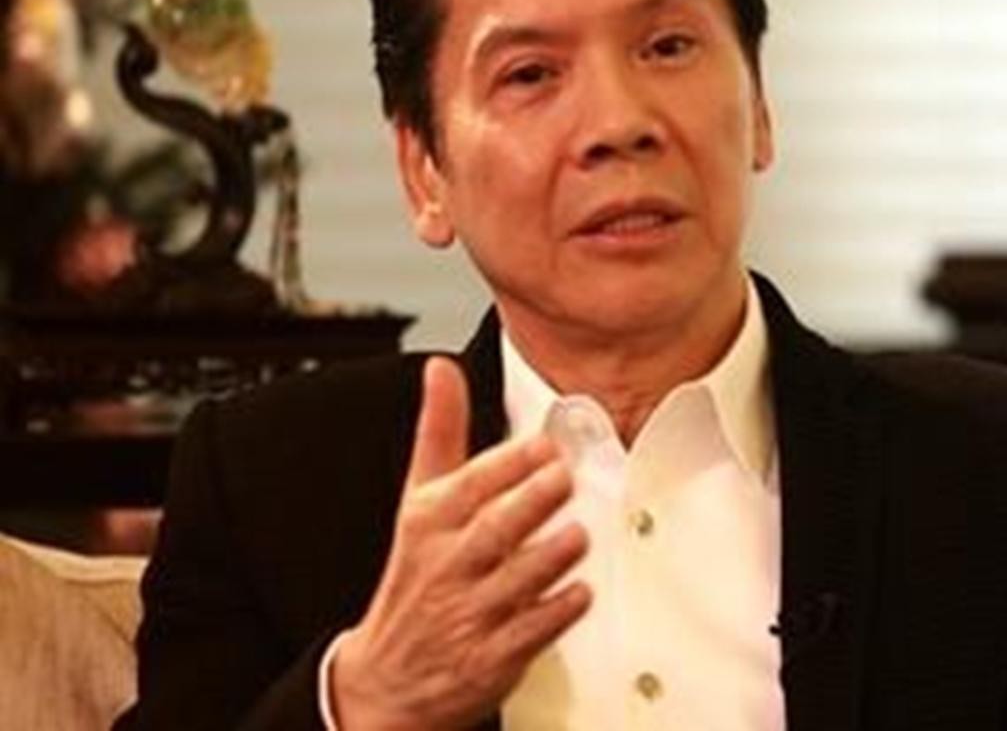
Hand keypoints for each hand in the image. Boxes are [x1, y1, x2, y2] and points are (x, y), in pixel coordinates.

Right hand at [330, 356, 590, 729]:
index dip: (507, 465)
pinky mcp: (490, 657)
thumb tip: (441, 368)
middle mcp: (449, 566)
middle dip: (528, 503)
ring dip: (547, 557)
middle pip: (491, 531)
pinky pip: (526, 634)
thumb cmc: (417, 574)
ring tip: (578, 533)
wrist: (387, 677)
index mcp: (431, 523)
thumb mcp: (418, 500)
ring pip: (512, 582)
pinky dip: (553, 614)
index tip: (544, 444)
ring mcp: (469, 613)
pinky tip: (580, 594)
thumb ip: (440, 432)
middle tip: (564, 477)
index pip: (468, 487)